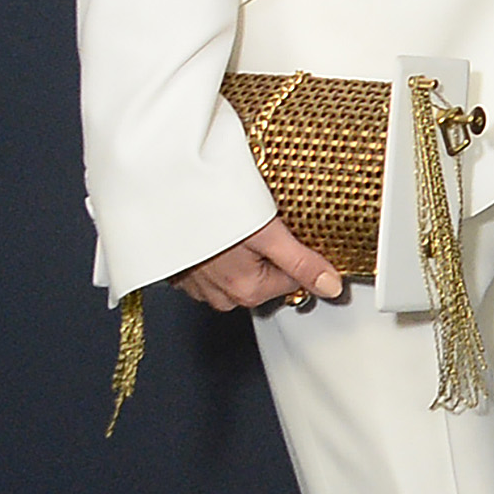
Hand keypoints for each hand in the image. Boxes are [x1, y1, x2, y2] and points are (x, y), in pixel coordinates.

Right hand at [175, 215, 343, 312]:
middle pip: (269, 276)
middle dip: (274, 251)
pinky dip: (224, 248)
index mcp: (248, 291)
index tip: (296, 230)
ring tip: (241, 221)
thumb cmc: (210, 210)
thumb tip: (332, 287)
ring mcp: (201, 286)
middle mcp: (223, 296)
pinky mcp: (185, 271)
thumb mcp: (267, 234)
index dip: (302, 251)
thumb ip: (302, 263)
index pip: (295, 279)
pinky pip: (216, 264)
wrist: (161, 197)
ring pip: (243, 270)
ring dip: (248, 249)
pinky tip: (222, 227)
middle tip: (265, 221)